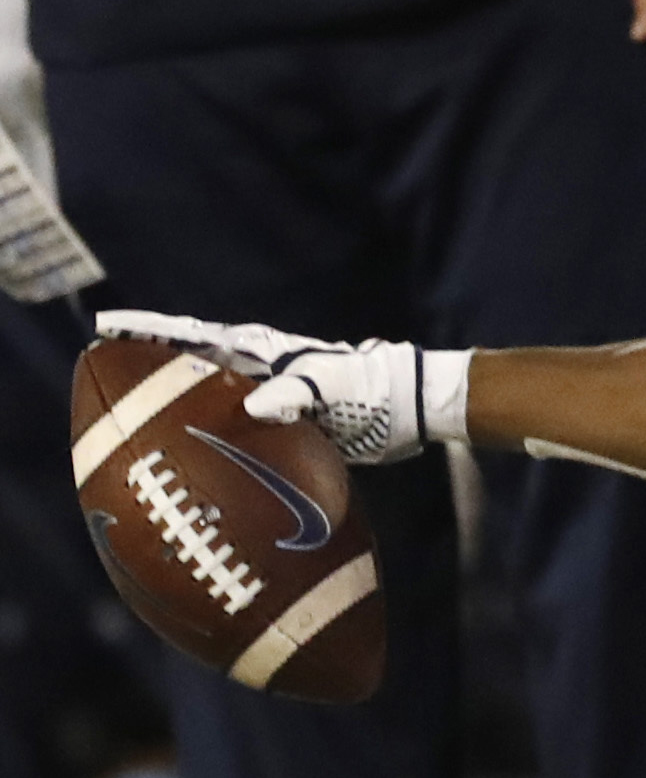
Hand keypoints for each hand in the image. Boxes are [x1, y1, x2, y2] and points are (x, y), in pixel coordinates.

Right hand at [94, 310, 442, 462]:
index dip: (151, 331)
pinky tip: (188, 452)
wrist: (411, 408)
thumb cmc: (373, 389)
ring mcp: (271, 395)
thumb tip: (255, 405)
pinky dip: (206, 432)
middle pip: (191, 360)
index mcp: (266, 352)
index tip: (106, 326)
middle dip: (147, 359)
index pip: (196, 335)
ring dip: (172, 397)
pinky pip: (231, 425)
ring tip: (130, 409)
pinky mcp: (284, 423)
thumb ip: (297, 392)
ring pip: (207, 392)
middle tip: (101, 362)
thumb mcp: (335, 387)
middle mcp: (261, 369)